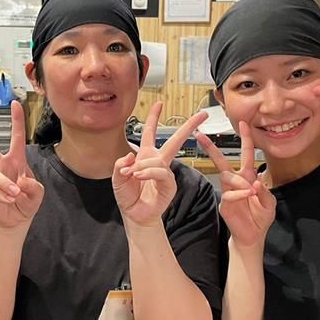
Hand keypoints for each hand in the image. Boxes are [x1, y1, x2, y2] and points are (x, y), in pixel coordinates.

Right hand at [0, 101, 43, 228]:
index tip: (14, 103)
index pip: (16, 137)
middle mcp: (0, 166)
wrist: (17, 221)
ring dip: (6, 185)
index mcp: (16, 160)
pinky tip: (8, 200)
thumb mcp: (37, 193)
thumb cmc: (26, 202)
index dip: (17, 120)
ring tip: (15, 194)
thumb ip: (34, 186)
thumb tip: (21, 181)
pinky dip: (1, 195)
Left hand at [113, 101, 206, 225]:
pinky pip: (161, 173)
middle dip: (189, 126)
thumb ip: (119, 164)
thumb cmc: (128, 196)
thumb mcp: (117, 177)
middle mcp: (158, 162)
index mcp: (146, 156)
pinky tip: (139, 176)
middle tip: (202, 115)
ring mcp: (166, 173)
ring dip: (143, 166)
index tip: (159, 104)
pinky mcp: (170, 185)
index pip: (150, 132)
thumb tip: (130, 155)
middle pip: (176, 140)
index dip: (153, 118)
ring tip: (132, 175)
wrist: (134, 215)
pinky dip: (148, 173)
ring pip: (159, 160)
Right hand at [195, 122, 275, 247]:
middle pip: (222, 161)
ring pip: (228, 176)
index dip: (246, 139)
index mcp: (249, 177)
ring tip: (251, 191)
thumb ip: (265, 191)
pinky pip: (229, 194)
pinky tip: (248, 195)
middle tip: (201, 136)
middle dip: (212, 148)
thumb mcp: (270, 203)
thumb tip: (256, 180)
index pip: (246, 154)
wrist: (254, 235)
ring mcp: (229, 192)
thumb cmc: (261, 217)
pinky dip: (240, 193)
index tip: (244, 124)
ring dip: (240, 181)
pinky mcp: (225, 204)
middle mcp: (237, 182)